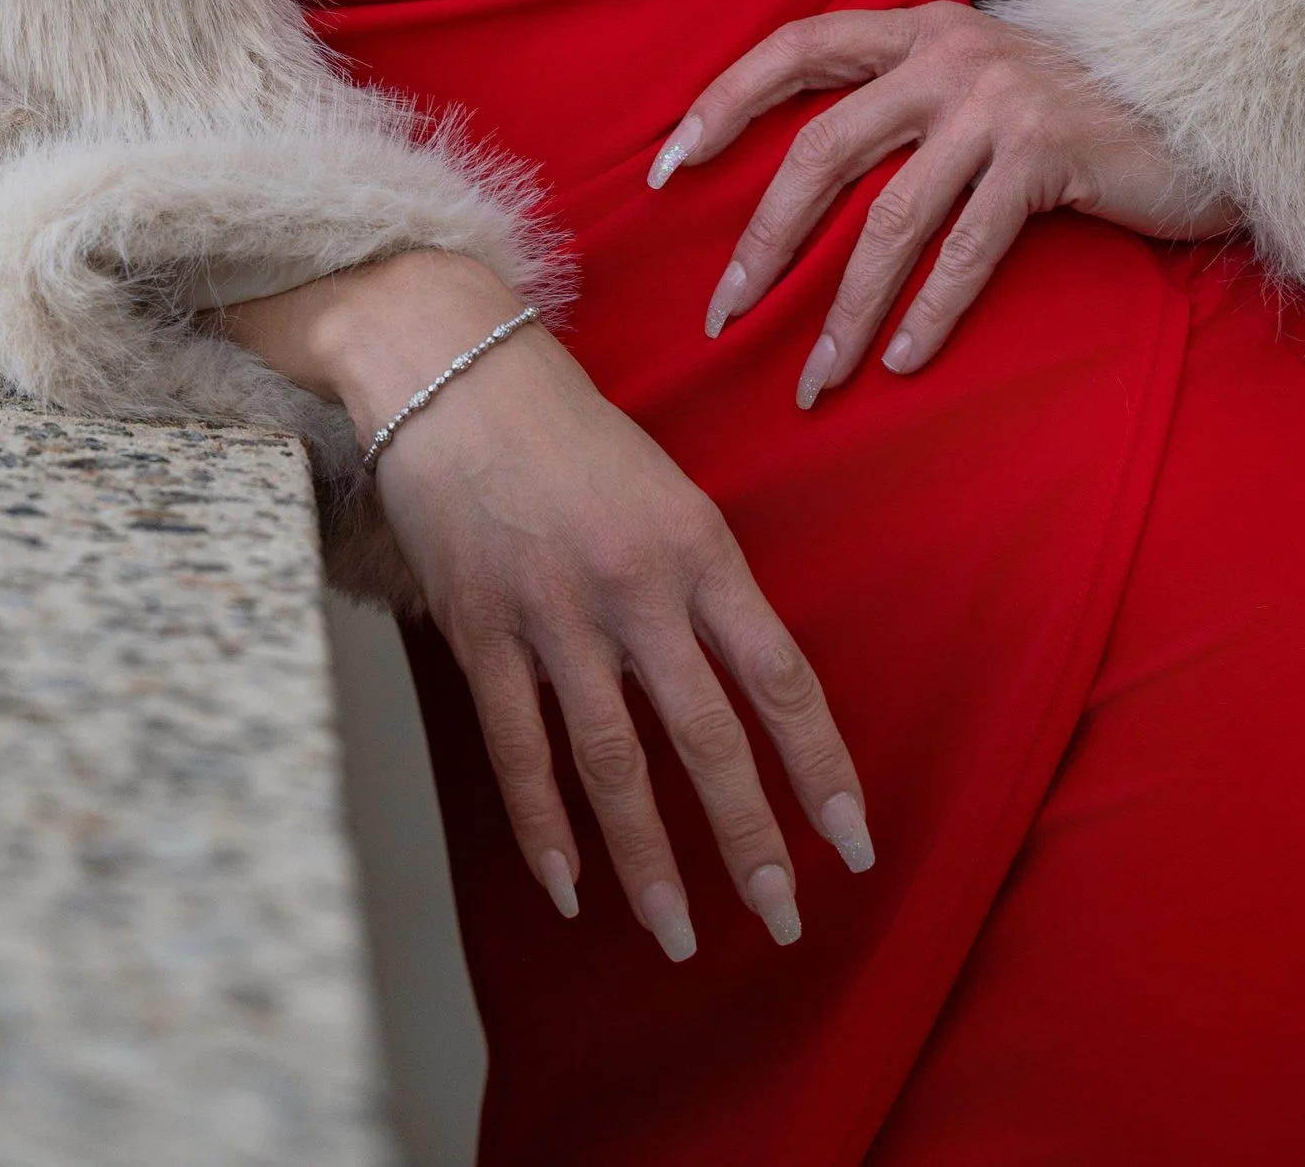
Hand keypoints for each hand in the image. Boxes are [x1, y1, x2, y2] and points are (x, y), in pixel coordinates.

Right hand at [221, 251, 873, 960]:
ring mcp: (552, 610)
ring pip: (613, 762)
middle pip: (706, 736)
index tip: (853, 844)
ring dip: (649, 861)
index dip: (821, 766)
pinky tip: (569, 889)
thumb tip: (744, 696)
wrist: (451, 368)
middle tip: (782, 917)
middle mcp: (633, 584)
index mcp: (697, 544)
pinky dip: (544, 828)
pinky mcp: (480, 628)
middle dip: (749, 840)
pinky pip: (518, 748)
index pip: (778, 675)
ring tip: (678, 936)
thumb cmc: (568, 432)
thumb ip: (704, 588)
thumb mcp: (665, 492)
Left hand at [653, 2, 1236, 403]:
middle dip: (765, 240)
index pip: (795, 49)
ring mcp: (998, 105)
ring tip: (815, 378)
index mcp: (918, 29)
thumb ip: (905, 98)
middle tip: (724, 314)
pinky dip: (930, 312)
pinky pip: (969, 249)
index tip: (666, 168)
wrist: (1195, 102)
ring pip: (892, 219)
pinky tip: (901, 363)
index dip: (725, 102)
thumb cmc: (1072, 107)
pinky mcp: (1047, 157)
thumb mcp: (978, 78)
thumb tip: (810, 166)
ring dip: (845, 309)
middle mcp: (948, 55)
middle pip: (824, 150)